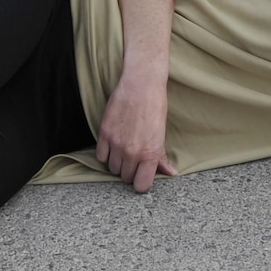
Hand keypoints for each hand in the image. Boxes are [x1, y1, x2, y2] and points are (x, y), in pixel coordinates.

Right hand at [95, 75, 176, 192]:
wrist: (141, 85)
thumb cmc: (155, 106)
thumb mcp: (161, 133)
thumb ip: (162, 156)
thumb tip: (169, 172)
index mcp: (150, 154)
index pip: (141, 186)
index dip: (142, 183)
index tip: (142, 176)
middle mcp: (132, 152)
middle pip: (126, 178)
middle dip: (130, 172)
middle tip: (135, 159)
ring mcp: (116, 144)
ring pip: (112, 168)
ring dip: (118, 163)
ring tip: (124, 151)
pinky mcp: (104, 134)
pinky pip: (101, 156)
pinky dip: (106, 154)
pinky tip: (113, 146)